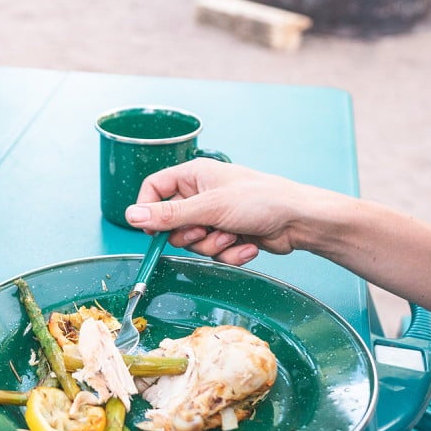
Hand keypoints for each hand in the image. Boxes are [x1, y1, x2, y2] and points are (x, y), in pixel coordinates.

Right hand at [123, 158, 329, 265]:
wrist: (299, 221)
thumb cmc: (261, 200)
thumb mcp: (210, 207)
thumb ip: (169, 215)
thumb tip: (131, 216)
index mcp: (194, 175)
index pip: (154, 189)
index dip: (149, 211)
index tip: (153, 231)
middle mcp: (202, 194)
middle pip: (172, 224)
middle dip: (191, 235)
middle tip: (207, 231)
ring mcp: (216, 216)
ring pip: (194, 243)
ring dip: (214, 246)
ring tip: (234, 236)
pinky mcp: (229, 235)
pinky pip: (214, 253)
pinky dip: (231, 254)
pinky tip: (248, 246)